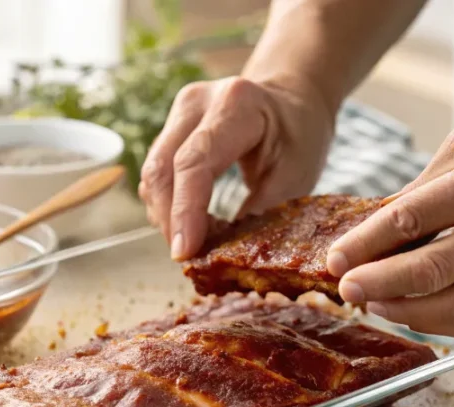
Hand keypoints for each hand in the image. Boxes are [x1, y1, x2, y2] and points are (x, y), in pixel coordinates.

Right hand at [140, 75, 334, 259]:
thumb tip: (225, 255)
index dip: (185, 210)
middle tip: (187, 259)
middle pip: (163, 167)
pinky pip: (157, 171)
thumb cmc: (299, 135)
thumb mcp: (295, 176)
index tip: (184, 252)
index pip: (195, 162)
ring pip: (153, 172)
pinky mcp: (171, 126)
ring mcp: (180, 111)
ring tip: (193, 242)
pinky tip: (189, 223)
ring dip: (166, 214)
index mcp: (237, 105)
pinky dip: (168, 203)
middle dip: (170, 220)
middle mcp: (198, 101)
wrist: (292, 100)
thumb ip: (260, 213)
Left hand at [327, 90, 453, 338]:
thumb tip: (374, 226)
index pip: (413, 221)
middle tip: (345, 290)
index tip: (335, 259)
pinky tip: (419, 315)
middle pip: (433, 271)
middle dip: (379, 285)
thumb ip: (424, 187)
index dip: (365, 245)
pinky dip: (449, 326)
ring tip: (377, 304)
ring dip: (410, 314)